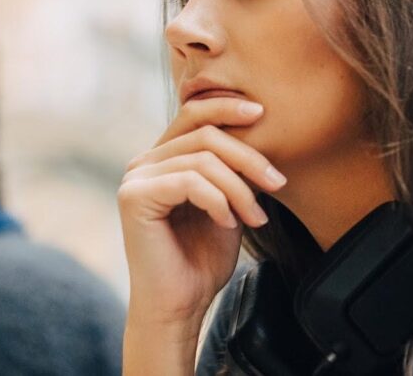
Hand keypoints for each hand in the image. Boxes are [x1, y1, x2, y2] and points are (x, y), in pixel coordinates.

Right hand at [119, 97, 287, 331]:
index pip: (193, 114)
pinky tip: (228, 223)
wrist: (179, 306)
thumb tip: (258, 130)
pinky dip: (218, 200)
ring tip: (255, 217)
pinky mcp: (134, 197)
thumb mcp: (226, 203)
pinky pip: (189, 181)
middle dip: (248, 156)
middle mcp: (143, 162)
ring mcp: (135, 178)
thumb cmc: (201, 259)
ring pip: (202, 159)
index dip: (226, 106)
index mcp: (161, 158)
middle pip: (204, 134)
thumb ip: (230, 169)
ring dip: (239, 188)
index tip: (262, 114)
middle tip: (278, 184)